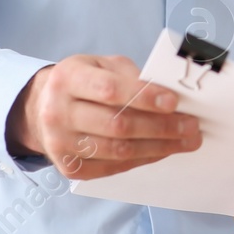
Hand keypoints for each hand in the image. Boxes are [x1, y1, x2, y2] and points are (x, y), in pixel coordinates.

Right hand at [5, 54, 198, 179]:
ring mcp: (61, 143)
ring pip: (117, 151)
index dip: (144, 97)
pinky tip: (163, 151)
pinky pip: (112, 167)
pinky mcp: (68, 167)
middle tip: (192, 127)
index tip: (174, 101)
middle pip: (117, 125)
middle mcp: (58, 112)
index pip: (110, 90)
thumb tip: (170, 95)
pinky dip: (143, 159)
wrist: (42, 108)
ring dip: (158, 147)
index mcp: (68, 78)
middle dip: (161, 127)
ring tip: (186, 141)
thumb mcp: (102, 65)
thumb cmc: (84, 82)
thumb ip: (132, 76)